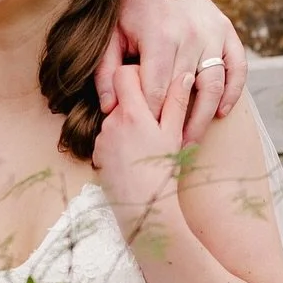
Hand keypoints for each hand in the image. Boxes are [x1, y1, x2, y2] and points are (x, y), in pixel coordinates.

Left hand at [92, 63, 192, 214]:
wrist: (143, 209)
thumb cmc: (163, 172)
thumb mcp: (174, 135)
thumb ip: (177, 102)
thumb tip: (185, 74)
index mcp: (132, 113)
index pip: (124, 73)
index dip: (137, 74)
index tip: (151, 84)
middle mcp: (111, 122)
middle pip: (120, 96)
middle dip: (137, 101)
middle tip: (156, 118)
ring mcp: (101, 138)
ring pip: (114, 117)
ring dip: (128, 121)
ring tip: (147, 141)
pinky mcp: (97, 153)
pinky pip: (108, 136)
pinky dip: (120, 139)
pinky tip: (135, 154)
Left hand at [96, 0, 245, 143]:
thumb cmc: (125, 8)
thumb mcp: (108, 36)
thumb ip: (107, 72)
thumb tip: (109, 108)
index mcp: (160, 37)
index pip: (156, 90)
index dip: (150, 118)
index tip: (142, 139)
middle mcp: (191, 35)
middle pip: (185, 92)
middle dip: (175, 124)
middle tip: (167, 152)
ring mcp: (212, 31)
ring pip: (213, 84)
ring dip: (204, 116)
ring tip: (191, 140)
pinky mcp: (226, 29)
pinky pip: (236, 66)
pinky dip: (232, 90)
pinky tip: (221, 111)